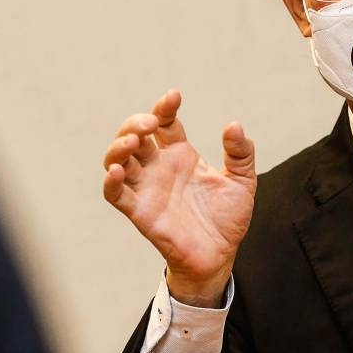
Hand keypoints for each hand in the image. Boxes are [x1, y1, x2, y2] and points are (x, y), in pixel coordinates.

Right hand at [102, 89, 255, 306]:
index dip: (165, 107)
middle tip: (151, 123)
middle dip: (136, 122)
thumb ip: (241, 153)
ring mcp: (147, 189)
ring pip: (118, 160)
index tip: (174, 96)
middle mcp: (159, 168)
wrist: (221, 256)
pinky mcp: (140, 212)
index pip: (166, 123)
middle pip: (135, 135)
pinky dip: (111, 182)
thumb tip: (233, 125)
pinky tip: (117, 171)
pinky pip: (116, 195)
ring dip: (119, 147)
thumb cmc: (228, 218)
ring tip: (134, 141)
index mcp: (181, 156)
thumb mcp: (242, 181)